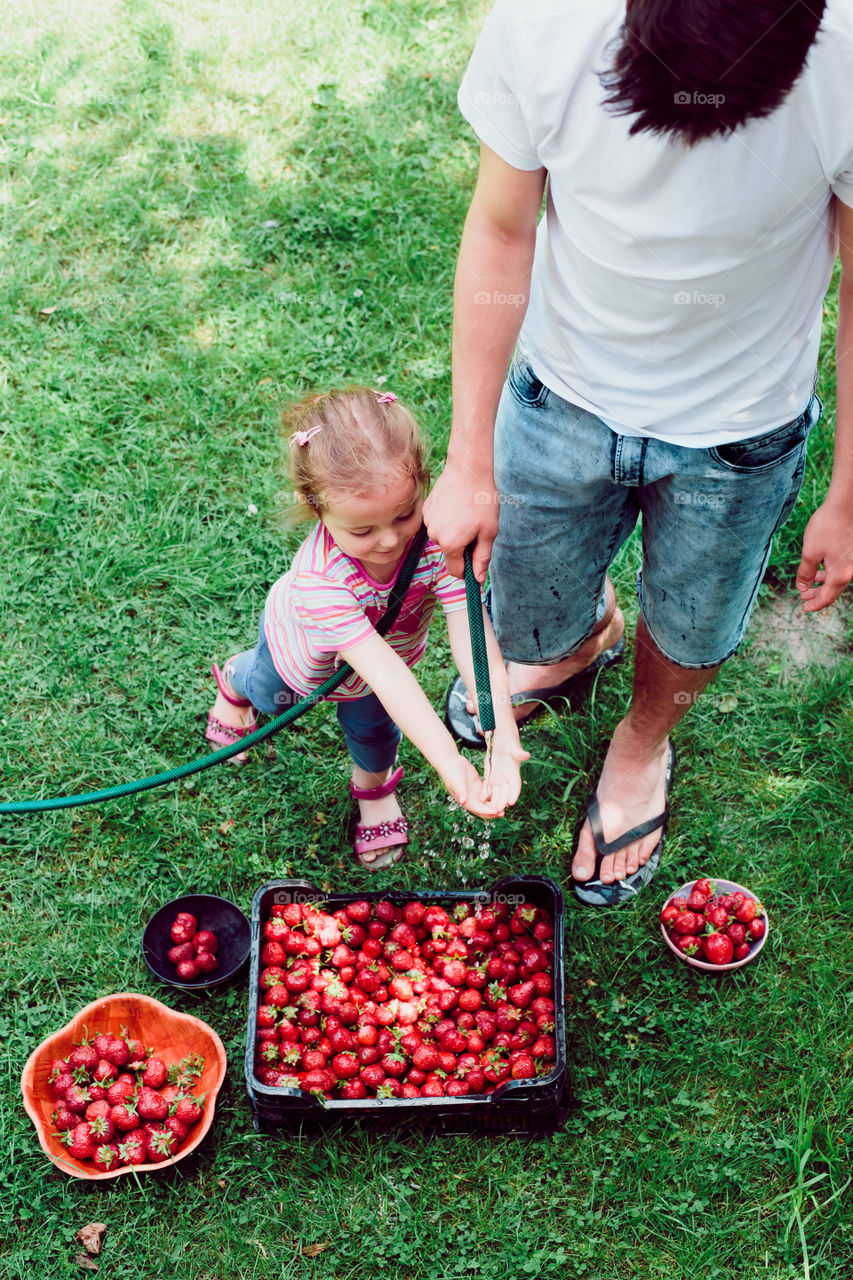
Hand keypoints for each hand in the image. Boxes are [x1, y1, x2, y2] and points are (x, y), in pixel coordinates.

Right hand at [423, 459, 498, 580]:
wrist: (468, 470)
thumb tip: (478, 579)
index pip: (455, 571)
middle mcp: (435, 536)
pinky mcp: (426, 510)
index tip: (475, 562)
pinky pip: (438, 523)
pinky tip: (457, 505)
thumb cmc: (482, 500)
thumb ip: (482, 558)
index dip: (467, 571)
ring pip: (443, 537)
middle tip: (476, 527)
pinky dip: (447, 520)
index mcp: (451, 544)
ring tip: (466, 514)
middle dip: (462, 546)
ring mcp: (428, 522)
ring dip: (454, 532)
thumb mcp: (489, 532)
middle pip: (450, 552)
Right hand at [440, 754, 507, 818]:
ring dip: (494, 805)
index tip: (497, 811)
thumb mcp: (456, 783)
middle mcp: (470, 799)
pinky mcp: (478, 786)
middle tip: (503, 812)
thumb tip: (463, 801)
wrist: (450, 762)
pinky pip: (487, 794)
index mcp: (466, 801)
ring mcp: (474, 793)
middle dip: (493, 812)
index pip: (479, 810)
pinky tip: (501, 795)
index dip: (488, 812)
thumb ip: (461, 792)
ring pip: (486, 803)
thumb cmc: (451, 773)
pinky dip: (493, 796)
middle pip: (483, 810)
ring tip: (504, 805)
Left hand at [482, 733, 528, 811]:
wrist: (502, 737)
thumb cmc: (509, 740)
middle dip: (502, 801)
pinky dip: (486, 793)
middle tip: (498, 810)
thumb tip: (526, 755)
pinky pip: (489, 786)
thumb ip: (519, 752)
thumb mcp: (513, 746)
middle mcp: (508, 776)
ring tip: (489, 809)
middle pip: (506, 791)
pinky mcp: (492, 775)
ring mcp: (499, 776)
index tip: (512, 802)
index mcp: (514, 770)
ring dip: (494, 800)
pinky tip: (480, 800)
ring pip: (497, 792)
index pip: (516, 784)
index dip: (514, 793)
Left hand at [795, 498, 852, 610]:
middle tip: (803, 599)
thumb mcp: (809, 552)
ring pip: (836, 578)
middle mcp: (850, 570)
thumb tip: (802, 587)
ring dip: (822, 583)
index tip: (804, 609)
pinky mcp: (852, 552)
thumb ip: (805, 573)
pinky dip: (828, 573)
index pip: (827, 597)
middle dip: (817, 595)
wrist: (845, 506)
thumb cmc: (827, 527)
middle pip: (833, 590)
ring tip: (808, 585)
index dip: (815, 605)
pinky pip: (840, 569)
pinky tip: (819, 569)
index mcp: (841, 574)